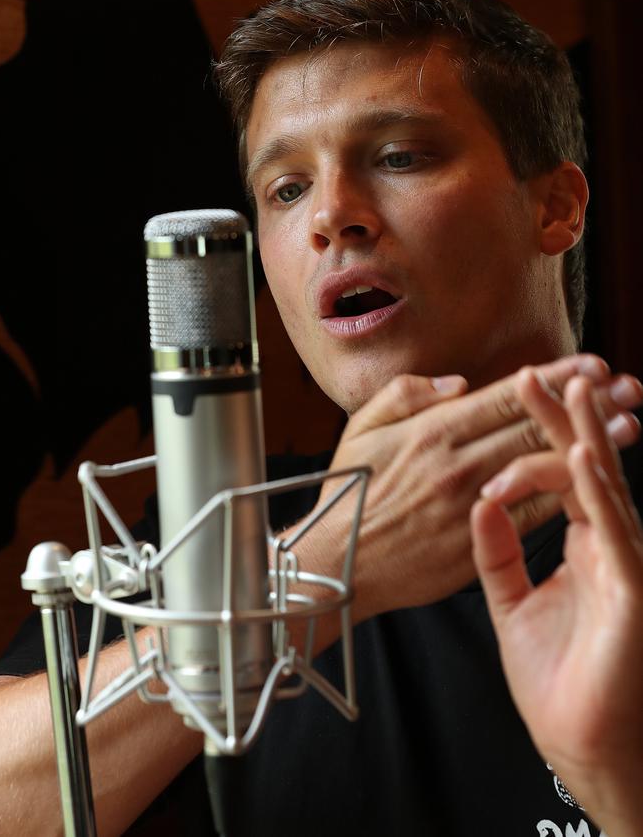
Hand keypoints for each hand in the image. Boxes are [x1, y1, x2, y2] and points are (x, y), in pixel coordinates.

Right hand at [312, 353, 640, 623]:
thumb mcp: (361, 429)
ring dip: (589, 445)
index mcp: (431, 431)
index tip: (593, 366)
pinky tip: (594, 480)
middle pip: (533, 426)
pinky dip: (566, 494)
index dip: (553, 378)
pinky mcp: (476, 542)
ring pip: (541, 468)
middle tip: (629, 387)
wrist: (338, 565)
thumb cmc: (346, 492)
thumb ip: (407, 394)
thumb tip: (457, 382)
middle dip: (586, 404)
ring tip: (629, 425)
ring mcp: (470, 505)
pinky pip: (530, 515)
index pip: (505, 396)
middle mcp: (457, 464)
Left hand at [471, 369, 642, 835]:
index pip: (558, 471)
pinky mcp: (633, 590)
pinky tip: (579, 458)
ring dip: (586, 436)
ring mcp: (625, 562)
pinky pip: (612, 534)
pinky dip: (595, 494)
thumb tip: (481, 502)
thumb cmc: (555, 675)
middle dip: (567, 416)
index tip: (519, 385)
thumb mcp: (511, 603)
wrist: (583, 740)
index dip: (541, 428)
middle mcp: (607, 543)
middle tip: (543, 368)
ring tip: (573, 389)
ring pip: (604, 489)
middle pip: (584, 466)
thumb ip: (496, 552)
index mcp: (581, 541)